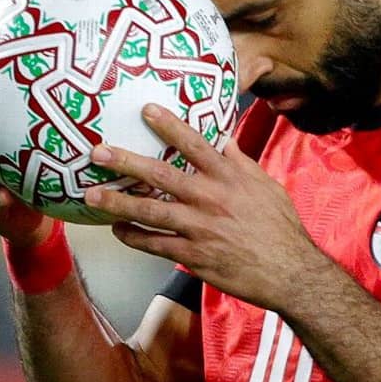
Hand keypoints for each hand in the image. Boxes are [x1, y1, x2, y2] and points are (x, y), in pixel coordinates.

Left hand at [83, 103, 329, 309]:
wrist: (290, 272)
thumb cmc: (281, 227)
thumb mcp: (268, 186)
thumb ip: (242, 164)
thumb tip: (225, 141)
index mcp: (229, 178)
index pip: (195, 144)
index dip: (169, 125)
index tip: (145, 109)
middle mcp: (211, 199)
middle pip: (161, 175)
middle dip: (126, 162)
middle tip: (97, 152)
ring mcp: (200, 228)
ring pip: (150, 211)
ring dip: (118, 202)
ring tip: (91, 195)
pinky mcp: (194, 256)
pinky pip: (155, 245)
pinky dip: (134, 237)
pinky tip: (117, 229)